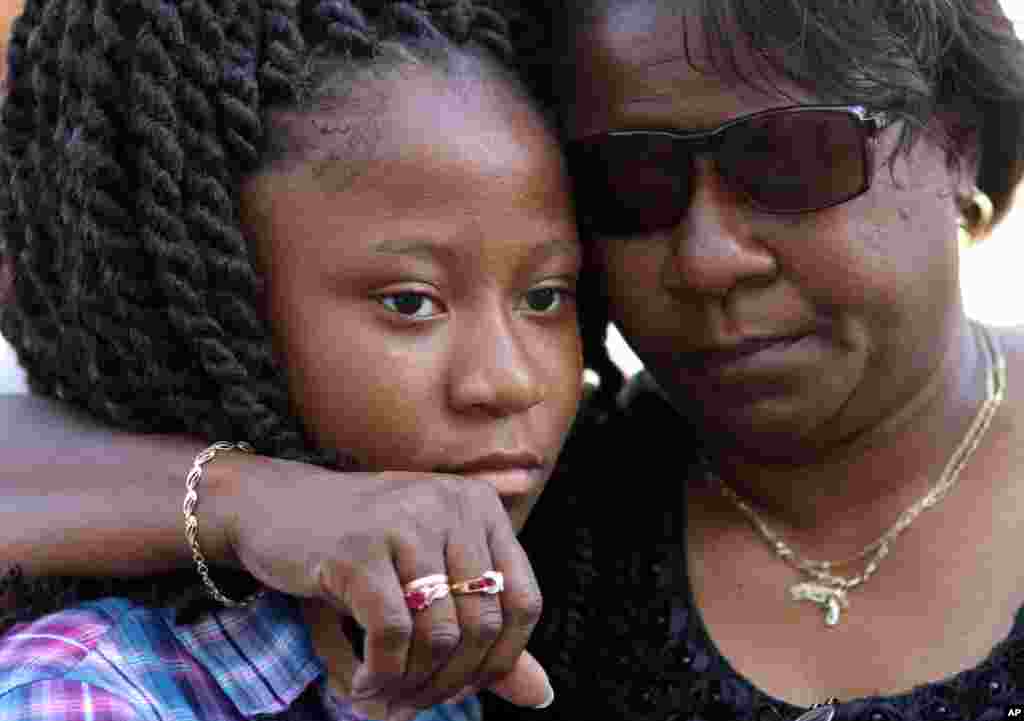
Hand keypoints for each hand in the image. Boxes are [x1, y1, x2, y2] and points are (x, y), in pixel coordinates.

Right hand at [203, 454, 549, 715]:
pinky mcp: (359, 549)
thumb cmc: (360, 548)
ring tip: (385, 700)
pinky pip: (393, 635)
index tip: (463, 685)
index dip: (501, 660)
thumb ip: (485, 634)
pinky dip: (380, 675)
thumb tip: (543, 696)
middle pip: (482, 626)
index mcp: (480, 507)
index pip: (524, 602)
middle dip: (450, 682)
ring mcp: (406, 523)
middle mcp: (451, 505)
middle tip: (414, 705)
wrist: (273, 509)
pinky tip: (361, 686)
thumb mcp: (428, 578)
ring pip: (439, 636)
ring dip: (413, 686)